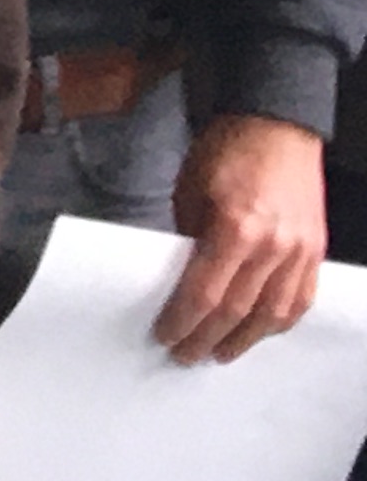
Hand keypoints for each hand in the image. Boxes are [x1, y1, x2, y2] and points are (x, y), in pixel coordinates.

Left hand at [161, 109, 328, 361]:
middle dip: (206, 337)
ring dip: (244, 339)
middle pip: (236, 309)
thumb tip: (181, 278)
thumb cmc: (225, 152)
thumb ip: (189, 238)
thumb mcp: (190, 191)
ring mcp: (299, 251)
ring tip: (220, 353)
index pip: (204, 291)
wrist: (275, 126)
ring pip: (272, 313)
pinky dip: (278, 321)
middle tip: (185, 355)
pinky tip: (259, 332)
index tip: (164, 335)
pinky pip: (299, 299)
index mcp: (235, 227)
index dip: (183, 320)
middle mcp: (272, 246)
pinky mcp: (315, 251)